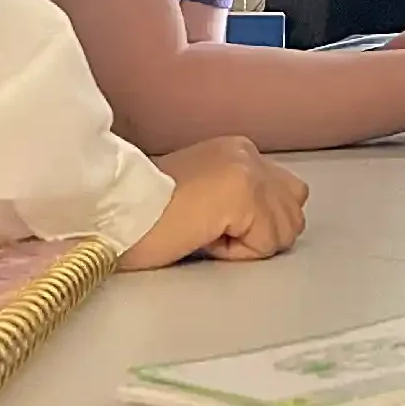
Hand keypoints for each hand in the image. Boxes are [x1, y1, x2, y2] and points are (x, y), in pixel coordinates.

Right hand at [120, 135, 310, 269]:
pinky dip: (237, 253)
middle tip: (208, 232)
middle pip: (294, 213)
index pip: (287, 196)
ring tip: (203, 233)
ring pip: (285, 231)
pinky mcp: (243, 193)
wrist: (110, 216)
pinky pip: (265, 243)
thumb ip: (240, 203)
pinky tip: (202, 237)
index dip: (254, 227)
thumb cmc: (143, 219)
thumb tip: (269, 227)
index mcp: (237, 152)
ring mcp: (247, 170)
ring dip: (247, 245)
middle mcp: (246, 153)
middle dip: (259, 236)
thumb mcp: (204, 202)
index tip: (211, 226)